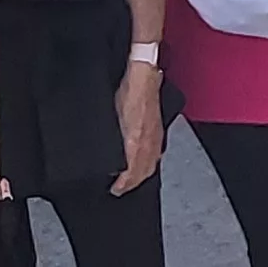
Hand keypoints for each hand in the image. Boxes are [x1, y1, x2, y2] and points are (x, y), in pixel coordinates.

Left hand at [111, 62, 164, 192]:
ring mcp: (156, 137)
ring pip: (151, 163)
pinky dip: (149, 161)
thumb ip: (111, 140)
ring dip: (142, 174)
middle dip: (133, 183)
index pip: (132, 173)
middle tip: (121, 188)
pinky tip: (145, 159)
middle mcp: (148, 143)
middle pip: (143, 172)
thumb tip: (109, 156)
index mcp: (136, 144)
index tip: (115, 189)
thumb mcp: (113, 119)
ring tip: (133, 179)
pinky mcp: (158, 129)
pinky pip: (155, 153)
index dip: (123, 185)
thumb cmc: (128, 94)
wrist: (143, 77)